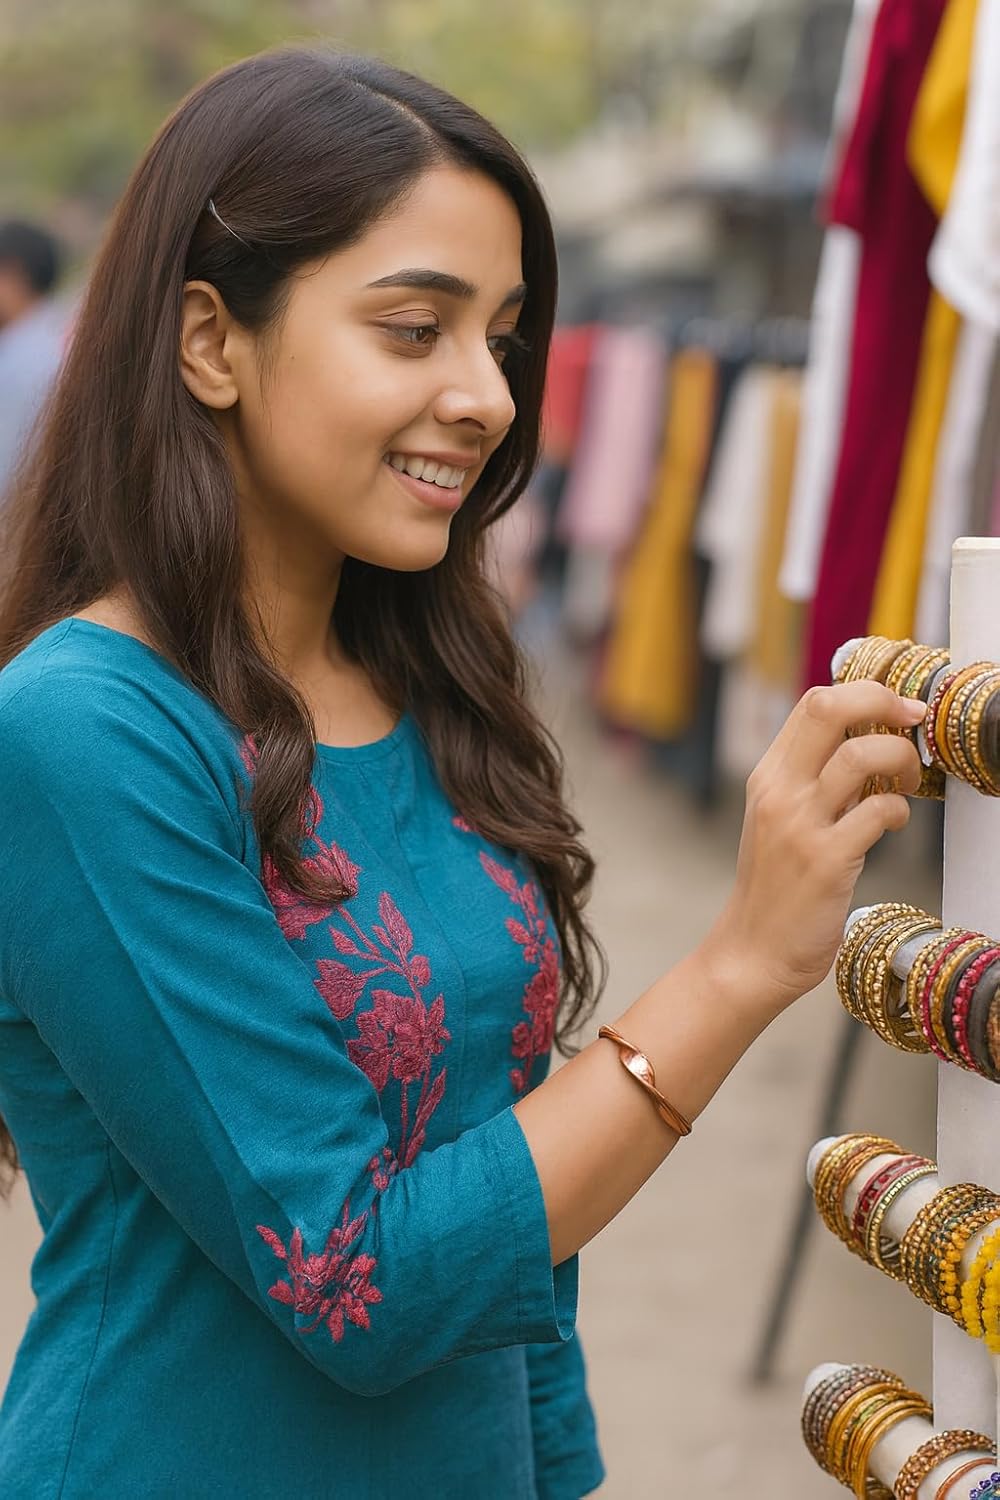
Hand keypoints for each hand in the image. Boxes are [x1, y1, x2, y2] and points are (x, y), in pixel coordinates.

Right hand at [706, 682, 926, 1015]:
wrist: (753, 952)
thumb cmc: (777, 889)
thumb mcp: (780, 821)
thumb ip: (812, 781)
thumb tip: (867, 741)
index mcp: (768, 776)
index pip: (814, 702)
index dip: (864, 692)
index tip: (897, 709)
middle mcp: (779, 792)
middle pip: (830, 709)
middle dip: (883, 701)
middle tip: (911, 721)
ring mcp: (800, 825)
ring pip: (860, 754)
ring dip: (900, 760)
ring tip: (906, 783)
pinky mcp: (825, 860)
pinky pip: (878, 811)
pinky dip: (898, 811)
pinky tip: (892, 825)